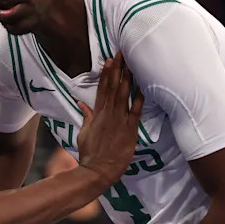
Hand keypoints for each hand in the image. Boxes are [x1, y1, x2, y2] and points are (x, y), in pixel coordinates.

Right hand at [76, 54, 144, 185]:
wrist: (98, 170)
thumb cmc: (90, 153)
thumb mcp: (84, 133)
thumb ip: (86, 117)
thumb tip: (82, 104)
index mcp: (97, 114)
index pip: (102, 89)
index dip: (106, 74)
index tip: (109, 60)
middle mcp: (108, 114)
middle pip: (113, 87)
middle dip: (117, 70)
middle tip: (121, 54)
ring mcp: (119, 120)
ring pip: (123, 95)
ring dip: (126, 78)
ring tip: (129, 63)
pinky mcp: (130, 129)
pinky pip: (136, 111)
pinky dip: (139, 98)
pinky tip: (142, 86)